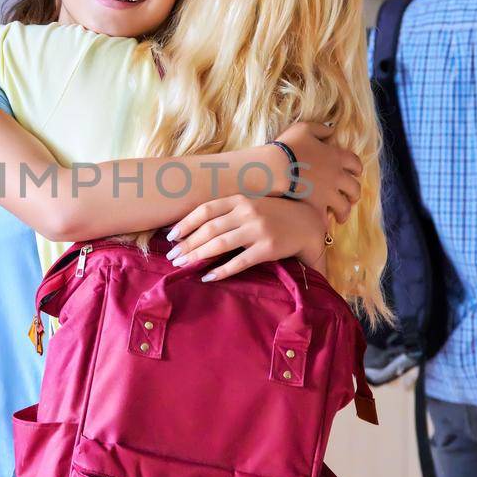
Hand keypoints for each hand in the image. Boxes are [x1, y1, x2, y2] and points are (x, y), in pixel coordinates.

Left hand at [163, 195, 327, 281]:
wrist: (306, 224)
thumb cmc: (272, 215)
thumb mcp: (250, 204)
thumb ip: (227, 211)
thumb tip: (195, 226)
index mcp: (240, 199)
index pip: (205, 210)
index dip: (186, 223)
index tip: (170, 236)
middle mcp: (248, 212)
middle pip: (209, 229)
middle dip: (187, 244)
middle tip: (172, 257)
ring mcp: (258, 230)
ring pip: (220, 244)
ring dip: (197, 256)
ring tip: (182, 265)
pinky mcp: (268, 249)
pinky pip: (239, 262)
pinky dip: (220, 271)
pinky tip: (207, 277)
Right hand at [273, 121, 362, 224]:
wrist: (275, 168)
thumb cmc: (288, 146)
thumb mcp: (305, 128)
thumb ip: (321, 129)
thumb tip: (332, 131)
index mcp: (336, 157)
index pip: (355, 163)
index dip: (357, 168)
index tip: (356, 173)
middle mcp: (337, 176)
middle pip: (354, 187)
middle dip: (354, 193)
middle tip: (351, 197)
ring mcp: (328, 194)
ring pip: (345, 206)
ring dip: (345, 211)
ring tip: (341, 216)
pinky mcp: (316, 206)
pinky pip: (326, 218)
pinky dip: (327, 222)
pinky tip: (324, 224)